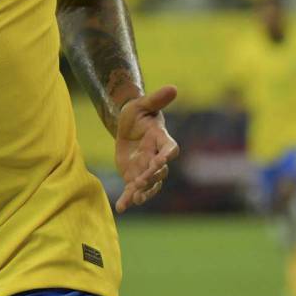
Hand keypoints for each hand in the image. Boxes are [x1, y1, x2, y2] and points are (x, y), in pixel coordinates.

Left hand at [114, 85, 179, 212]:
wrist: (127, 126)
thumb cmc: (138, 113)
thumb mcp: (142, 104)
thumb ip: (156, 99)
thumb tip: (173, 87)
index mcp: (162, 140)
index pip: (170, 150)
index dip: (166, 156)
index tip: (161, 160)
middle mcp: (158, 158)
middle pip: (159, 171)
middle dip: (151, 177)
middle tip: (140, 181)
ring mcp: (148, 169)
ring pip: (149, 184)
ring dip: (143, 192)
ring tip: (135, 199)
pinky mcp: (135, 177)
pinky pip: (134, 190)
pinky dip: (128, 199)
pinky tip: (121, 208)